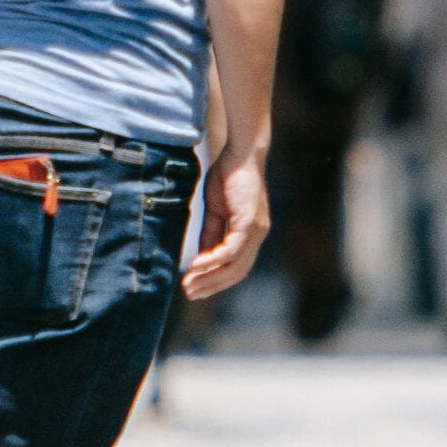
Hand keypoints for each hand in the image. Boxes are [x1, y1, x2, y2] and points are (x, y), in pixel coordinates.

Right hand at [181, 151, 270, 300]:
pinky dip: (213, 260)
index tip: (193, 288)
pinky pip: (231, 249)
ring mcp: (256, 230)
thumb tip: (202, 257)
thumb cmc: (228, 176)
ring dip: (210, 277)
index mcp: (250, 234)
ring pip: (235, 265)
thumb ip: (211, 234)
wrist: (241, 152)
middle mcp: (257, 236)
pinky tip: (196, 266)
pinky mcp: (249, 222)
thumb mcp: (216, 210)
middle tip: (189, 294)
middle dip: (212, 286)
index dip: (215, 280)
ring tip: (189, 284)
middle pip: (236, 273)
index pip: (235, 267)